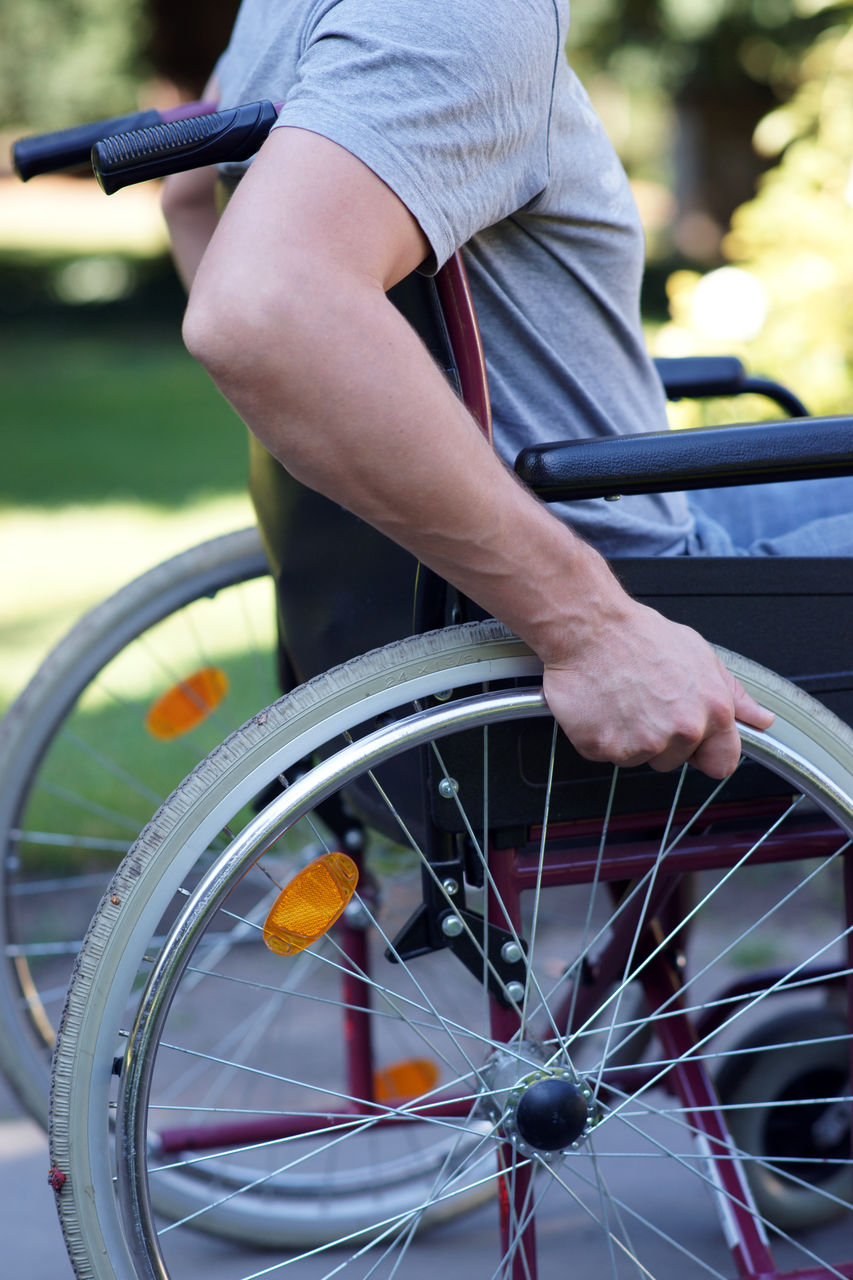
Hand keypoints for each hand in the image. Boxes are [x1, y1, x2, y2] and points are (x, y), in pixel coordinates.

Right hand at [541, 599, 774, 778]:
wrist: (589, 627)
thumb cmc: (640, 636)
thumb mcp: (700, 656)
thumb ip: (733, 695)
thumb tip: (761, 719)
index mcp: (712, 711)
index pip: (722, 763)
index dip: (704, 752)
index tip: (690, 740)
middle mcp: (682, 730)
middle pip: (673, 761)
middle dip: (659, 740)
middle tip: (643, 702)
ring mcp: (642, 743)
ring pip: (637, 758)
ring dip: (627, 737)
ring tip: (620, 699)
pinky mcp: (605, 747)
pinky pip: (604, 754)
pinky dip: (598, 735)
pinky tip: (601, 706)